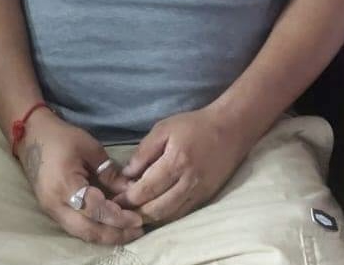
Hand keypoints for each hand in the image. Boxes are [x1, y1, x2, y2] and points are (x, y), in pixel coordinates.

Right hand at [16, 109, 143, 244]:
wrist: (32, 137)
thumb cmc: (62, 137)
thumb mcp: (90, 148)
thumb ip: (109, 171)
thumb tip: (131, 190)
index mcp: (66, 185)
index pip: (96, 211)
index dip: (118, 218)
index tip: (138, 219)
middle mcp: (56, 205)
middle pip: (89, 230)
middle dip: (115, 234)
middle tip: (138, 231)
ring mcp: (52, 211)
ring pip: (81, 233)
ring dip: (105, 236)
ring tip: (128, 232)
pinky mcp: (52, 211)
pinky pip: (75, 228)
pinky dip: (94, 230)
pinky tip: (109, 226)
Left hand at [113, 107, 249, 225]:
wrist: (229, 129)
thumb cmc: (193, 125)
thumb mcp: (163, 129)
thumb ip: (144, 152)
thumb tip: (126, 174)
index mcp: (175, 161)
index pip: (146, 189)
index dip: (128, 197)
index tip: (114, 199)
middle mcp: (188, 181)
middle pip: (156, 208)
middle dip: (135, 211)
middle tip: (120, 209)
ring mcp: (198, 192)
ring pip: (169, 215)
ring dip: (149, 218)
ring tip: (133, 213)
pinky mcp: (206, 198)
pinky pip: (182, 214)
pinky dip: (165, 216)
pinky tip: (154, 212)